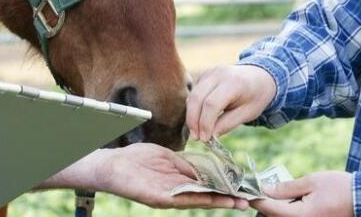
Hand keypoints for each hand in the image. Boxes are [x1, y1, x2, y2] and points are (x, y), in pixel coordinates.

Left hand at [93, 143, 248, 209]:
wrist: (112, 165)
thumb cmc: (137, 160)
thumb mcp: (168, 158)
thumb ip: (186, 164)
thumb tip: (206, 166)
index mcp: (179, 183)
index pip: (207, 186)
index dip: (225, 187)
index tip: (242, 187)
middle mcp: (177, 193)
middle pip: (207, 196)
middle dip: (227, 198)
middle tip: (249, 200)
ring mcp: (169, 197)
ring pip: (199, 200)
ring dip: (219, 201)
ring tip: (238, 202)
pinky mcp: (159, 198)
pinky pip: (183, 198)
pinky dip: (200, 198)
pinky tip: (214, 198)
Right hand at [186, 64, 276, 140]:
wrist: (259, 76)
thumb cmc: (255, 97)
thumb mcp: (247, 114)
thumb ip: (227, 124)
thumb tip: (209, 136)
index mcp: (233, 83)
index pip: (211, 104)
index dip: (205, 123)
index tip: (204, 139)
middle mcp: (218, 74)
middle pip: (197, 98)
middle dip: (193, 120)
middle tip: (195, 138)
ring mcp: (209, 73)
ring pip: (192, 95)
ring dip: (191, 115)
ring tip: (196, 132)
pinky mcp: (204, 75)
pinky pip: (194, 92)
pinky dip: (193, 107)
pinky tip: (199, 119)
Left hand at [251, 171, 353, 216]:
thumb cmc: (340, 188)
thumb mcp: (312, 181)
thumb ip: (287, 187)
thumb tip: (266, 189)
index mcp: (299, 216)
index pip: (268, 208)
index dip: (255, 197)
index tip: (247, 188)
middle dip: (265, 204)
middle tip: (261, 188)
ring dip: (277, 208)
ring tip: (276, 193)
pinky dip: (288, 211)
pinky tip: (290, 200)